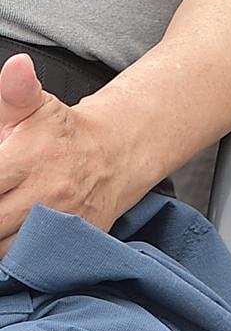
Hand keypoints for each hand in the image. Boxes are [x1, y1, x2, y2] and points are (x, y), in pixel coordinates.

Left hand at [0, 56, 138, 253]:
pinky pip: (31, 263)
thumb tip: (16, 67)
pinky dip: (16, 256)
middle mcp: (48, 194)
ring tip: (5, 214)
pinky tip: (12, 236)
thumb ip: (15, 92)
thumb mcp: (37, 106)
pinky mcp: (74, 242)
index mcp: (31, 157)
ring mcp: (63, 222)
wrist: (119, 153)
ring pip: (5, 250)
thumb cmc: (64, 132)